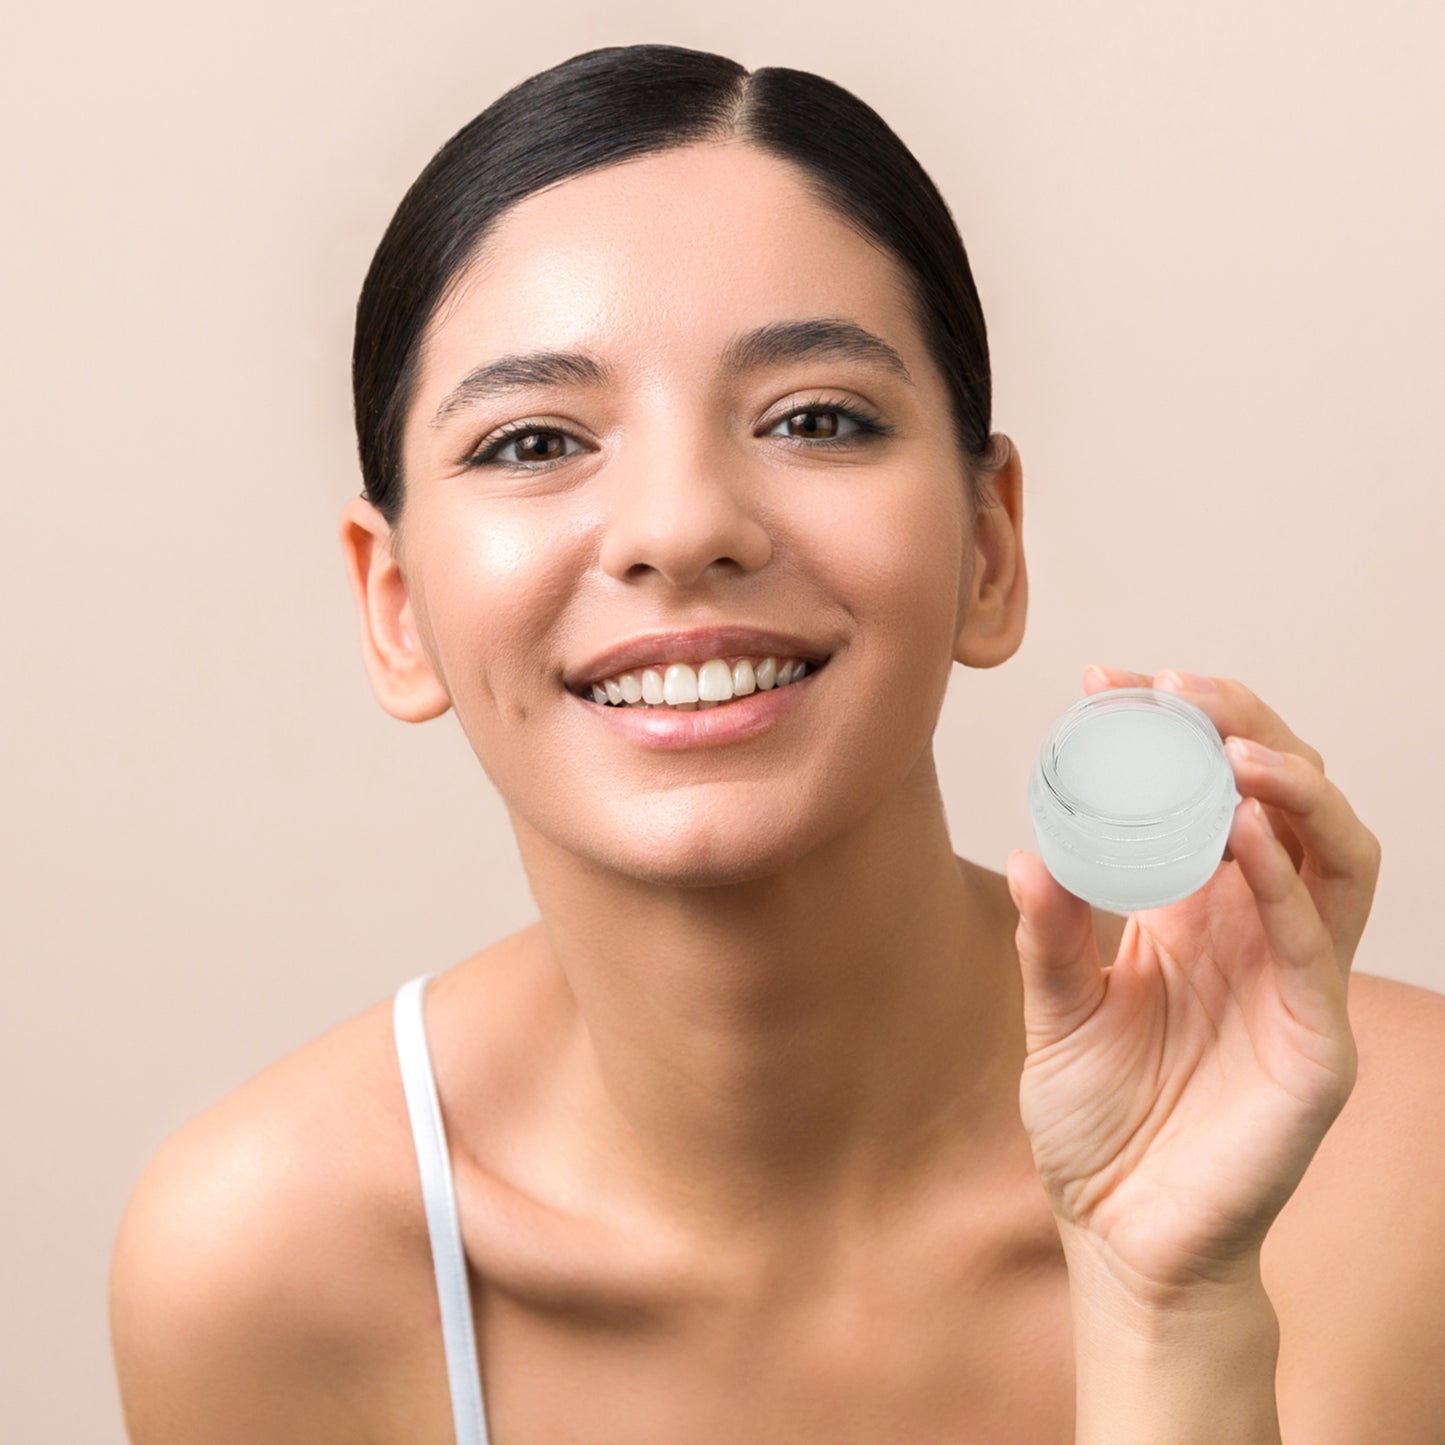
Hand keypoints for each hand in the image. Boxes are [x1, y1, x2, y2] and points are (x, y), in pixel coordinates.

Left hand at [1005, 666, 1380, 1303]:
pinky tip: (1243, 830)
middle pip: (1284, 802)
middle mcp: (1257, 933)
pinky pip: (1317, 943)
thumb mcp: (1057, 1015)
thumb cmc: (1098, 1125)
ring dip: (1291, 787)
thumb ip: (1051, 938)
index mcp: (1197, 915)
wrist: (1120, 1234)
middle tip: (1174, 689)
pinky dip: (1287, 879)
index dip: (1171, 733)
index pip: (1208, 796)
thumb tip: (1030, 854)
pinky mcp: (1317, 1042)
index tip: (1106, 683)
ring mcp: (1296, 982)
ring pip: (1334, 854)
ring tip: (1228, 743)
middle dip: (1240, 729)